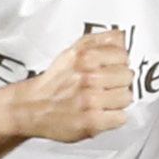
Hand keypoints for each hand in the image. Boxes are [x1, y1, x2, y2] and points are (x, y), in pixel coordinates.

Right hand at [4, 26, 132, 144]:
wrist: (30, 107)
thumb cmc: (54, 82)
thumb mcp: (73, 51)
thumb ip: (99, 40)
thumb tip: (122, 37)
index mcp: (86, 57)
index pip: (124, 55)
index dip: (117, 63)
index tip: (109, 69)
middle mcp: (89, 77)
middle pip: (128, 76)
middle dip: (117, 81)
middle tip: (103, 86)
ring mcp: (92, 100)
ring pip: (127, 97)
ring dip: (116, 100)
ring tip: (101, 100)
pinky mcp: (92, 121)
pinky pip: (121, 117)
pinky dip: (112, 117)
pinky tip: (100, 113)